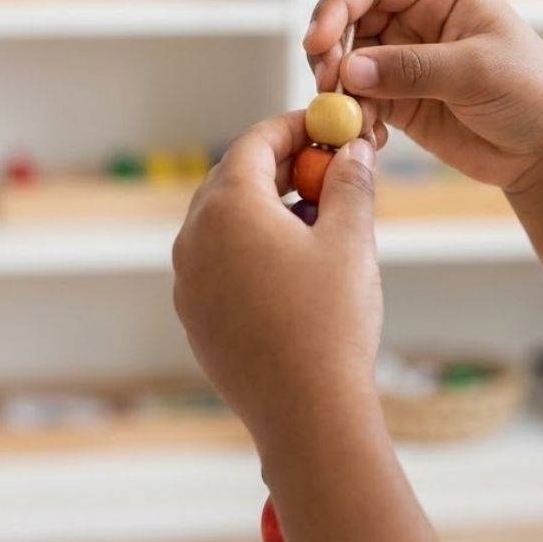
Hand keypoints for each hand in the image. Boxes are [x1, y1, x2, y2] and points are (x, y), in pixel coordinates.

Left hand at [172, 112, 380, 447]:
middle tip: (326, 168)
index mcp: (228, 207)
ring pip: (225, 221)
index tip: (327, 127)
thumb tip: (353, 150)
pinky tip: (296, 264)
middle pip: (234, 178)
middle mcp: (195, 237)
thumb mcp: (351, 239)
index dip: (294, 128)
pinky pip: (220, 260)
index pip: (255, 143)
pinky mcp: (195, 316)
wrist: (307, 414)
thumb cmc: (331, 320)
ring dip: (268, 206)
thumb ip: (350, 183)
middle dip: (282, 166)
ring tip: (319, 217)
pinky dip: (253, 246)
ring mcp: (188, 280)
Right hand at [304, 0, 542, 191]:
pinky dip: (352, 118)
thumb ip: (412, 68)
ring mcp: (403, 59)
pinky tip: (370, 138)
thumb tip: (348, 68)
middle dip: (330, 52)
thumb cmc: (531, 93)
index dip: (337, 5)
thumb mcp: (477, 72)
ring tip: (353, 121)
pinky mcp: (397, 98)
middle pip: (348, 20)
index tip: (317, 42)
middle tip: (328, 87)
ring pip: (346, 62)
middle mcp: (415, 18)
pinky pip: (357, 100)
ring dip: (338, 90)